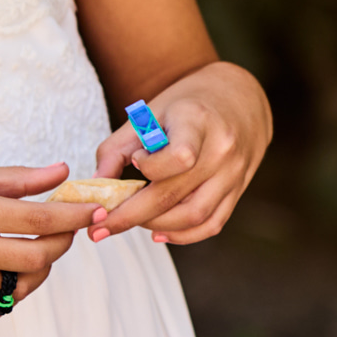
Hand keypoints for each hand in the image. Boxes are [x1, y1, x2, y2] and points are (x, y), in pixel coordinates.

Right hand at [0, 163, 103, 318]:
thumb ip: (16, 180)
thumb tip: (63, 173)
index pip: (42, 217)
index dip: (76, 216)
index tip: (94, 212)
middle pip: (39, 256)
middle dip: (62, 243)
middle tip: (64, 231)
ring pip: (22, 285)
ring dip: (39, 269)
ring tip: (33, 251)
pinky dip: (10, 294)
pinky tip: (7, 273)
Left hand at [90, 61, 270, 244]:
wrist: (240, 101)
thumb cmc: (187, 106)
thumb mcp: (150, 112)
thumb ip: (119, 147)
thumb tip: (96, 185)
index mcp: (198, 121)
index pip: (179, 157)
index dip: (150, 168)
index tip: (135, 162)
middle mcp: (222, 151)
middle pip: (175, 195)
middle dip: (132, 215)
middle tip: (100, 227)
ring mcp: (233, 174)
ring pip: (194, 216)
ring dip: (157, 226)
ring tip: (131, 223)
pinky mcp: (238, 192)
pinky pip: (212, 224)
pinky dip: (184, 235)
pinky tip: (160, 233)